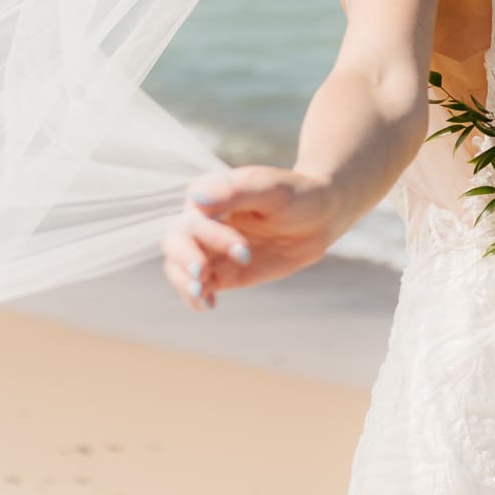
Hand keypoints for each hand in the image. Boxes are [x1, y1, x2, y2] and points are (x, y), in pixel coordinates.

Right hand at [161, 164, 340, 310]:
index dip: (211, 237)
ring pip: (178, 267)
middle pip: (174, 242)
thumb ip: (235, 191)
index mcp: (210, 196)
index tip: (244, 250)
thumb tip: (195, 199)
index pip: (193, 219)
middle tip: (203, 276)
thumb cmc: (296, 196)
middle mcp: (204, 222)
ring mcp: (211, 249)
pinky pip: (199, 286)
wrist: (320, 218)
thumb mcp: (271, 189)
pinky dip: (196, 297)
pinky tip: (208, 306)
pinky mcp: (222, 272)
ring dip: (184, 283)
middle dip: (184, 260)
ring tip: (203, 296)